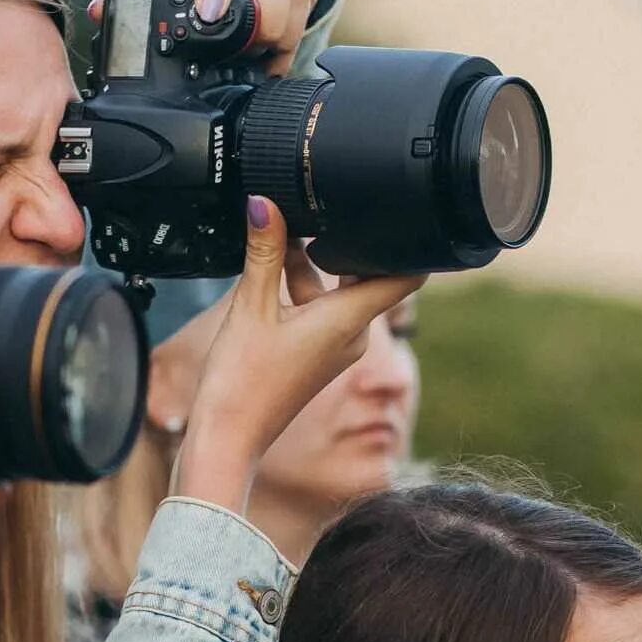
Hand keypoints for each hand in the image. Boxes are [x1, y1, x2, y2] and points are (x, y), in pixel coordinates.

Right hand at [172, 199, 423, 510]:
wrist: (228, 438)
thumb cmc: (242, 382)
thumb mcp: (250, 308)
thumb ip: (262, 253)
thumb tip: (266, 203)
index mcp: (349, 321)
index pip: (405, 278)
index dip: (413, 244)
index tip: (411, 214)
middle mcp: (352, 335)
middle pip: (366, 276)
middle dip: (345, 242)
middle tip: (321, 206)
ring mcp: (335, 347)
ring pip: (337, 290)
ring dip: (313, 263)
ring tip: (279, 230)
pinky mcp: (316, 354)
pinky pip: (321, 309)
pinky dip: (302, 286)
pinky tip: (270, 266)